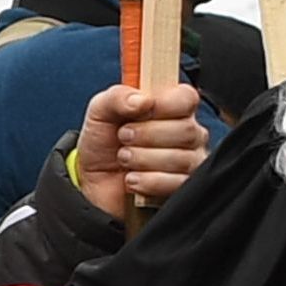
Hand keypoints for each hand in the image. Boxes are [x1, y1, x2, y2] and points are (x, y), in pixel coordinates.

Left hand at [73, 80, 204, 226]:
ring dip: (143, 158)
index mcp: (172, 107)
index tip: (138, 112)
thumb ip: (118, 97)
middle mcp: (187, 133)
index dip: (164, 104)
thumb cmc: (104, 143)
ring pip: (182, 158)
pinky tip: (131, 179)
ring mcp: (190, 161)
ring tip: (123, 159)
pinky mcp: (184, 188)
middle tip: (123, 137)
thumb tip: (143, 100)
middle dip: (146, 135)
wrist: (95, 182)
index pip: (187, 98)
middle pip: (187, 130)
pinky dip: (148, 181)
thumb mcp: (100, 111)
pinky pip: (177, 183)